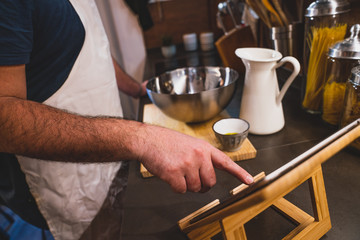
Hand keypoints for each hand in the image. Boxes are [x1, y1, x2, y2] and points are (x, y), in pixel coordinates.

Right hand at [137, 125, 253, 192]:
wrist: (148, 139)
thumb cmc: (166, 142)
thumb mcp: (189, 143)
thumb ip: (201, 157)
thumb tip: (206, 176)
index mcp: (204, 148)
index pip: (225, 161)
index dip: (239, 172)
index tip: (249, 181)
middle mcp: (199, 156)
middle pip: (210, 182)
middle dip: (201, 184)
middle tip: (191, 178)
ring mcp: (187, 164)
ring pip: (195, 188)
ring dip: (186, 185)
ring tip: (177, 171)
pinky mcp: (175, 173)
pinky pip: (181, 190)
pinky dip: (175, 187)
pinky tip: (169, 174)